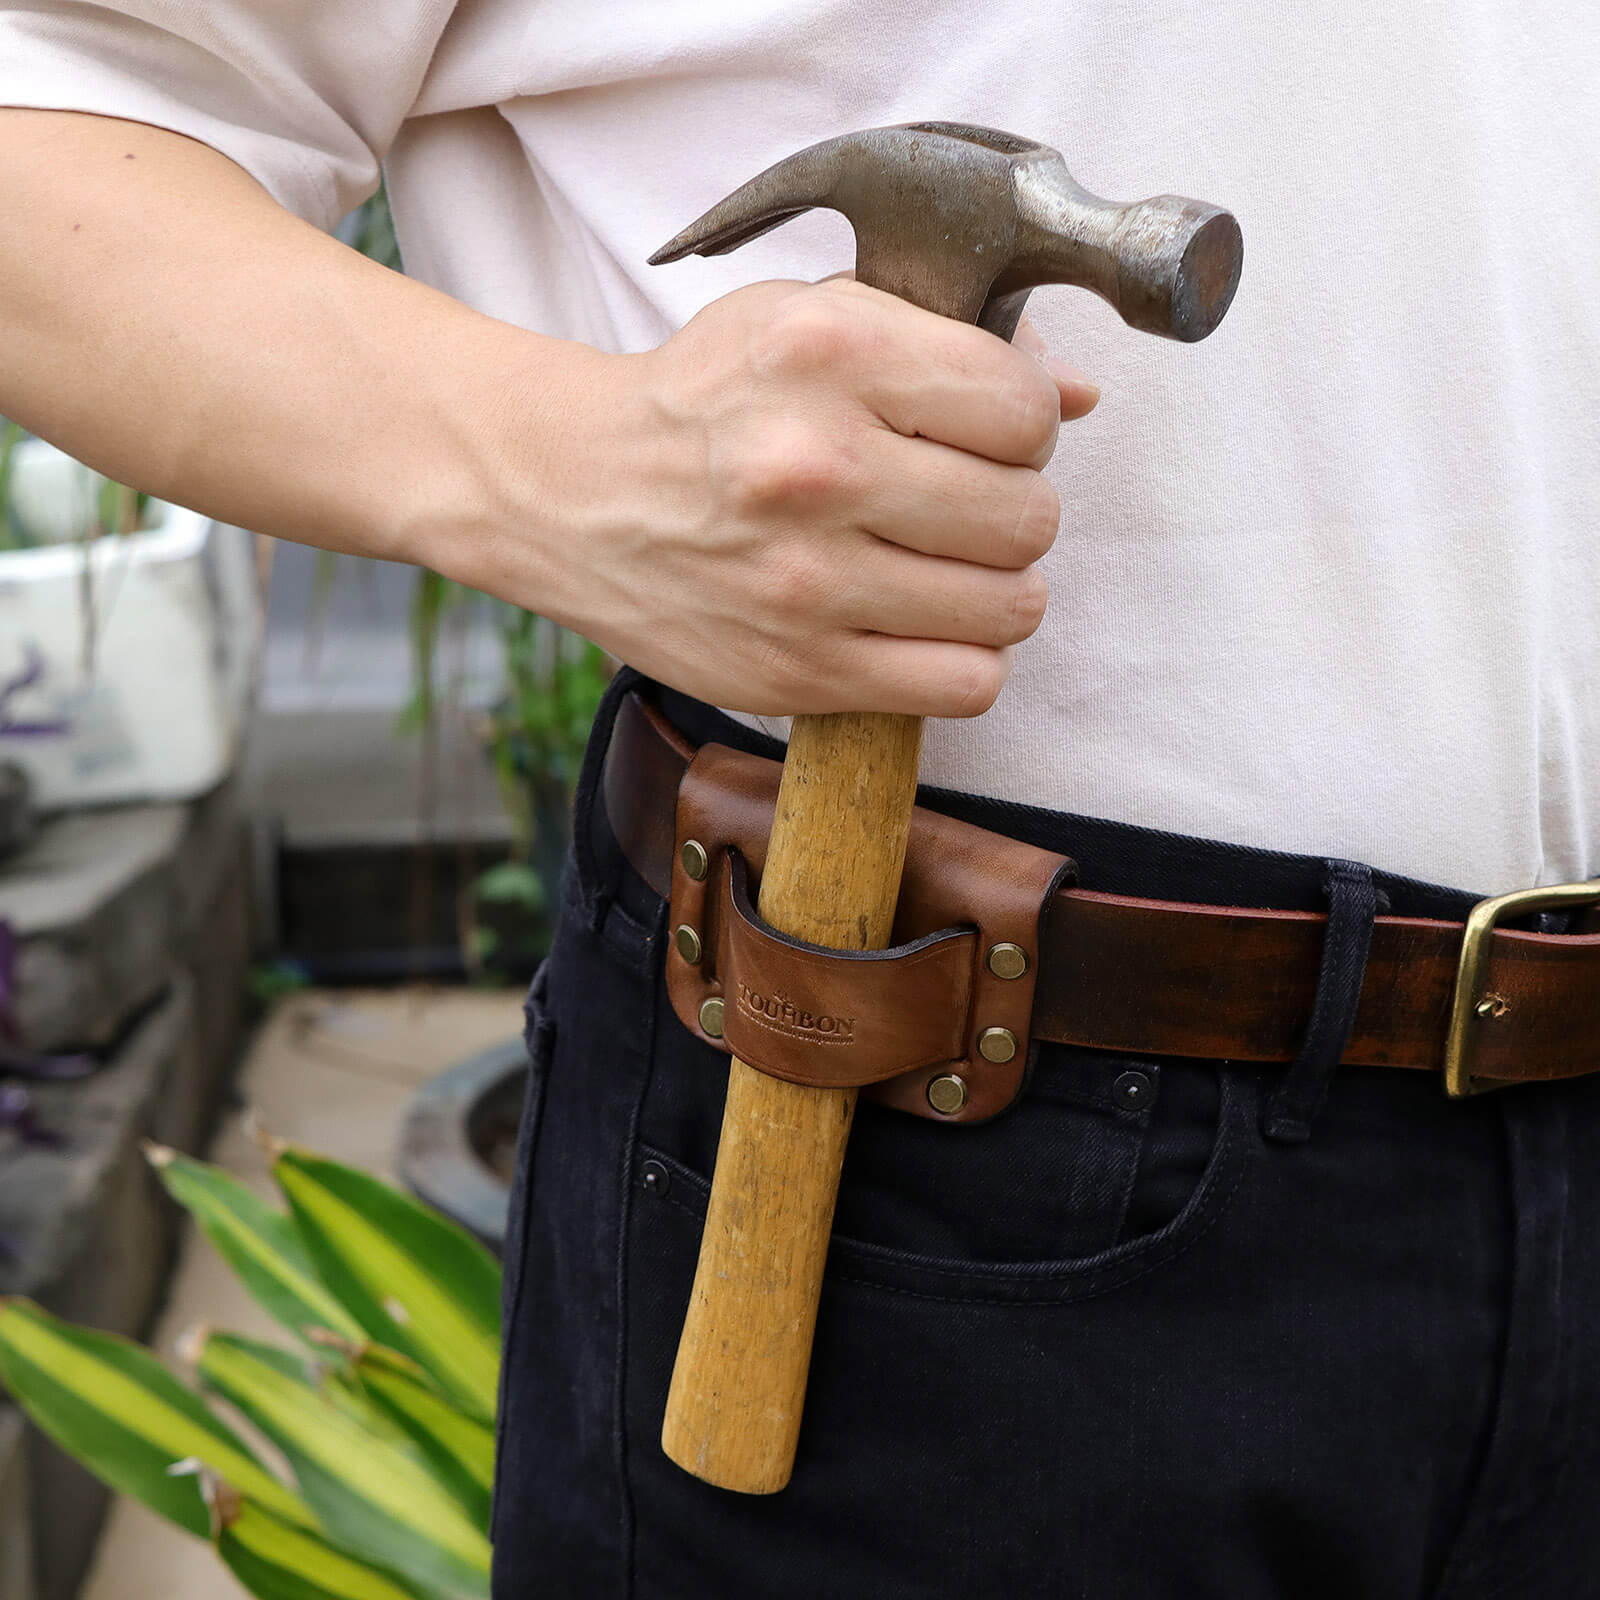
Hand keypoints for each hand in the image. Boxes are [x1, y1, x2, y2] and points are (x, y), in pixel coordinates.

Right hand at [516, 276, 1097, 718]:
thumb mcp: (808, 322)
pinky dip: (965, 660)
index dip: (1023, 428)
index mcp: (830, 357)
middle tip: (964, 508)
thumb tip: (1075, 394)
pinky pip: (964, 685)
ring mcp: (807, 582)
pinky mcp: (797, 672)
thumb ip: (944, 342)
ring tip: (948, 569)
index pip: (1024, 412)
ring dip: (998, 590)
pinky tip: (925, 627)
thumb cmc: (704, 402)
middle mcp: (819, 468)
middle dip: (1014, 510)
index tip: (985, 437)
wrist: (572, 495)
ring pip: (1011, 607)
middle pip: (1028, 516)